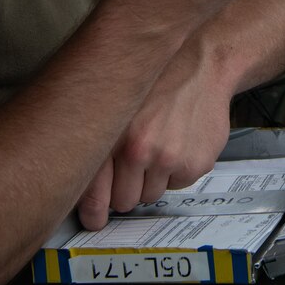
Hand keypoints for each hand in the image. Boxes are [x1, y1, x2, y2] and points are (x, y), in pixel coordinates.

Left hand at [75, 36, 234, 229]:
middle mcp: (139, 150)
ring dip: (152, 179)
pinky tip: (179, 142)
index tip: (93, 220)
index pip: (94, 194)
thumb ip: (96, 146)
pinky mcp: (195, 163)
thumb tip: (84, 193)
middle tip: (134, 166)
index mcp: (111, 136)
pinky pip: (178, 185)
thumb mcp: (116, 107)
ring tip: (158, 146)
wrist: (201, 65)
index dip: (92, 211)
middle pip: (124, 201)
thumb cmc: (155, 84)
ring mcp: (169, 159)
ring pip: (151, 196)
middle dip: (126, 189)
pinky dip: (177, 171)